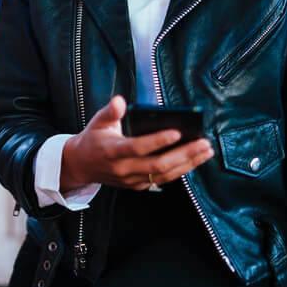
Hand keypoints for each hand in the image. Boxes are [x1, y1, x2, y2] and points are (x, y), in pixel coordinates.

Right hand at [60, 96, 214, 191]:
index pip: (138, 147)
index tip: (177, 132)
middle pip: (158, 165)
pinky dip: (180, 170)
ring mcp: (132, 180)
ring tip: (205, 151)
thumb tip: (120, 100)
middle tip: (203, 143)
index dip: (157, 141)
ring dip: (188, 164)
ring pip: (164, 175)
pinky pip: (162, 179)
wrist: (81, 166)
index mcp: (112, 151)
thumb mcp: (97, 121)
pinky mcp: (138, 186)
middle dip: (184, 154)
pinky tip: (194, 160)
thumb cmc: (93, 139)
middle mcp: (123, 169)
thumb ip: (110, 111)